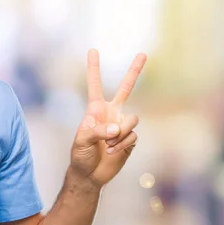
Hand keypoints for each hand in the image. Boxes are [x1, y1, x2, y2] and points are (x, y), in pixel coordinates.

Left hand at [69, 49, 146, 187]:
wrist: (90, 174)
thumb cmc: (80, 155)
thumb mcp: (81, 141)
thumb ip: (97, 131)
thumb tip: (116, 128)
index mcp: (95, 109)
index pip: (94, 85)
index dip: (94, 68)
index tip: (93, 50)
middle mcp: (111, 113)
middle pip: (126, 88)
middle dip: (135, 71)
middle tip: (143, 53)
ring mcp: (122, 125)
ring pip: (132, 120)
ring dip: (119, 134)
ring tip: (106, 145)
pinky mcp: (130, 139)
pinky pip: (132, 137)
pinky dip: (121, 145)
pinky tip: (111, 152)